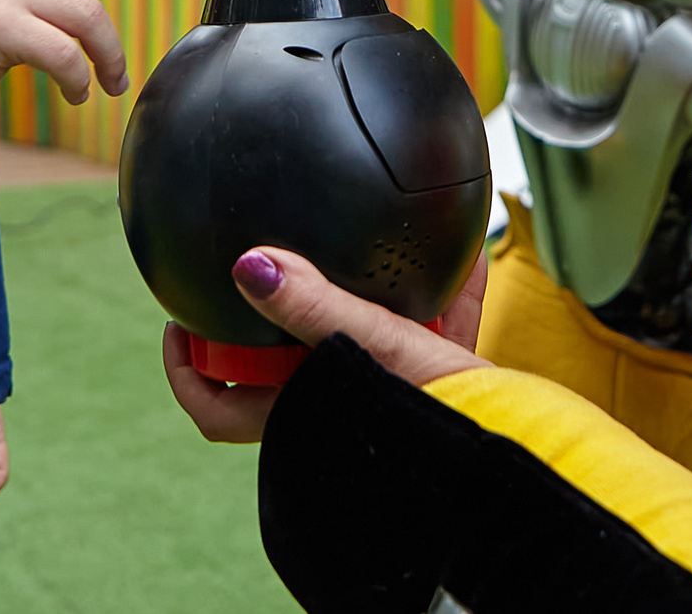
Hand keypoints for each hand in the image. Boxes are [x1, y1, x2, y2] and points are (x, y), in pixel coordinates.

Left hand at [165, 245, 492, 444]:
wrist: (512, 447)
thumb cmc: (439, 411)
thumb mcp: (369, 346)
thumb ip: (311, 305)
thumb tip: (249, 266)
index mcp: (301, 414)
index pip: (218, 407)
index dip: (188, 368)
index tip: (180, 322)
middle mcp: (334, 409)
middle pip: (278, 366)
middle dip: (276, 315)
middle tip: (271, 262)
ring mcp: (384, 395)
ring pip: (354, 341)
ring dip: (359, 296)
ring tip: (366, 244)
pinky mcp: (436, 383)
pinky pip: (429, 328)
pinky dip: (441, 296)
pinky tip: (464, 256)